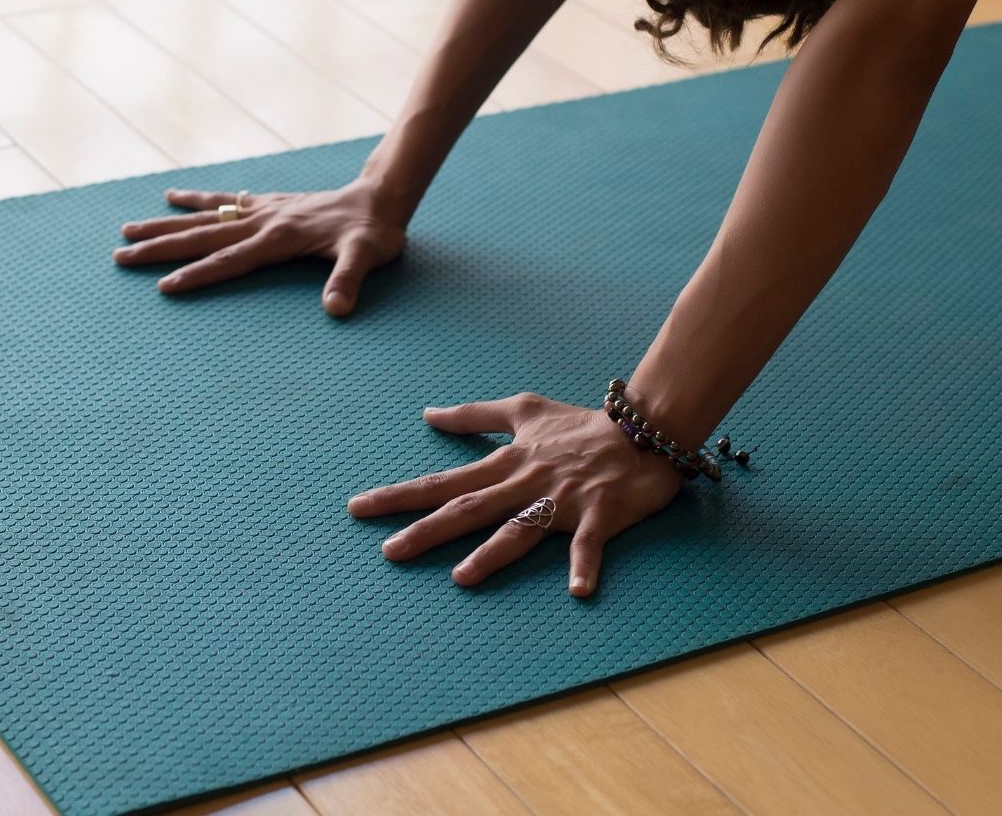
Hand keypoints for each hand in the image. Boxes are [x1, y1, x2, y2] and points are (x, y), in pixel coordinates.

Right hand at [113, 181, 407, 315]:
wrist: (380, 197)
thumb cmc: (374, 232)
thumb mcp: (368, 256)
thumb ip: (348, 280)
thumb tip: (336, 310)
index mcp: (280, 237)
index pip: (229, 260)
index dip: (197, 274)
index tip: (164, 285)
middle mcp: (263, 221)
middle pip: (202, 236)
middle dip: (160, 248)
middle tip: (119, 257)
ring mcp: (262, 210)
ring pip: (204, 218)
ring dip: (165, 224)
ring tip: (128, 230)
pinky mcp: (267, 203)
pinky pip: (223, 200)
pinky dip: (196, 199)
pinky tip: (172, 196)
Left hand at [347, 392, 683, 596]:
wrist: (641, 426)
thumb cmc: (582, 424)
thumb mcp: (524, 410)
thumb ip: (474, 416)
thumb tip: (428, 414)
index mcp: (505, 464)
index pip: (443, 482)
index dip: (400, 496)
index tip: (359, 509)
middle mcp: (525, 483)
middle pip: (468, 509)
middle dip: (427, 530)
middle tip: (389, 552)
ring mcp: (561, 500)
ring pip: (520, 529)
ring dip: (492, 553)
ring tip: (462, 577)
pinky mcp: (599, 514)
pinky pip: (591, 544)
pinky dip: (586, 565)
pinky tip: (579, 592)